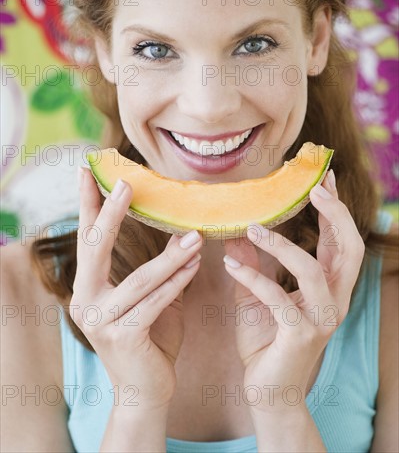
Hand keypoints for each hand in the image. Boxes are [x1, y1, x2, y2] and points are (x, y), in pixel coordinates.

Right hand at [70, 168, 202, 410]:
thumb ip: (163, 269)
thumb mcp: (154, 298)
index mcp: (87, 287)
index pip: (87, 239)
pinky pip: (154, 302)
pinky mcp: (122, 337)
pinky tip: (195, 264)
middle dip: (111, 213)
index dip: (89, 205)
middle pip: (95, 248)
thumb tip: (181, 233)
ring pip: (139, 278)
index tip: (89, 173)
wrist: (146, 391)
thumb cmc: (150, 340)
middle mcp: (84, 301)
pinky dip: (177, 282)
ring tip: (195, 234)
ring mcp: (99, 321)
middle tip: (125, 182)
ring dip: (171, 256)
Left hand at [223, 170, 364, 412]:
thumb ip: (251, 265)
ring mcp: (321, 319)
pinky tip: (230, 265)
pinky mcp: (300, 335)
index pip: (341, 241)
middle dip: (335, 215)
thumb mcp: (255, 296)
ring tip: (253, 227)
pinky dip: (253, 277)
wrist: (267, 392)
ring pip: (313, 271)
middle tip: (314, 188)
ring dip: (282, 245)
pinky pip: (278, 298)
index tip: (324, 180)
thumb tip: (235, 232)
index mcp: (328, 288)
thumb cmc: (265, 342)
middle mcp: (334, 301)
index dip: (336, 210)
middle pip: (349, 250)